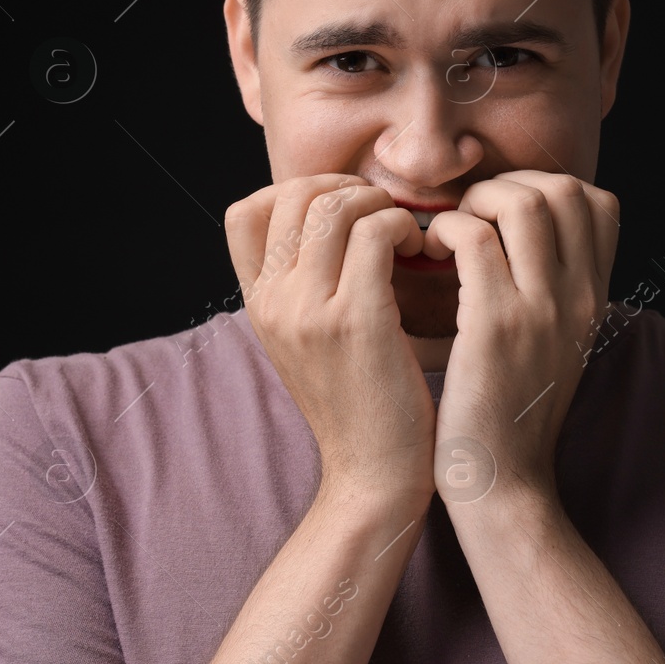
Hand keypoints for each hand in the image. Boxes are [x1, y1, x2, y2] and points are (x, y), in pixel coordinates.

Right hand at [226, 174, 435, 504]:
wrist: (374, 475)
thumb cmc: (357, 404)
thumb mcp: (306, 343)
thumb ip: (303, 288)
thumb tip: (329, 223)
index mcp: (257, 305)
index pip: (244, 212)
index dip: (294, 192)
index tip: (340, 211)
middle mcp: (273, 302)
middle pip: (295, 195)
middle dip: (348, 188)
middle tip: (382, 215)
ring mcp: (309, 310)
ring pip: (338, 206)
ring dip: (381, 206)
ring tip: (403, 235)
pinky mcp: (355, 320)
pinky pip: (376, 233)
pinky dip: (404, 227)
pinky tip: (420, 251)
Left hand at [420, 171, 620, 499]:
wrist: (501, 483)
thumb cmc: (509, 414)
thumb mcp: (552, 347)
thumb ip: (549, 294)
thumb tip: (519, 243)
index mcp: (595, 299)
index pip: (599, 202)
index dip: (547, 187)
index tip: (501, 214)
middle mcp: (580, 297)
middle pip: (563, 189)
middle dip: (506, 184)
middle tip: (468, 216)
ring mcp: (543, 309)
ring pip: (522, 201)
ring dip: (474, 202)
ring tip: (446, 233)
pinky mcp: (495, 324)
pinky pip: (472, 238)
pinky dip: (444, 230)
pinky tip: (427, 255)